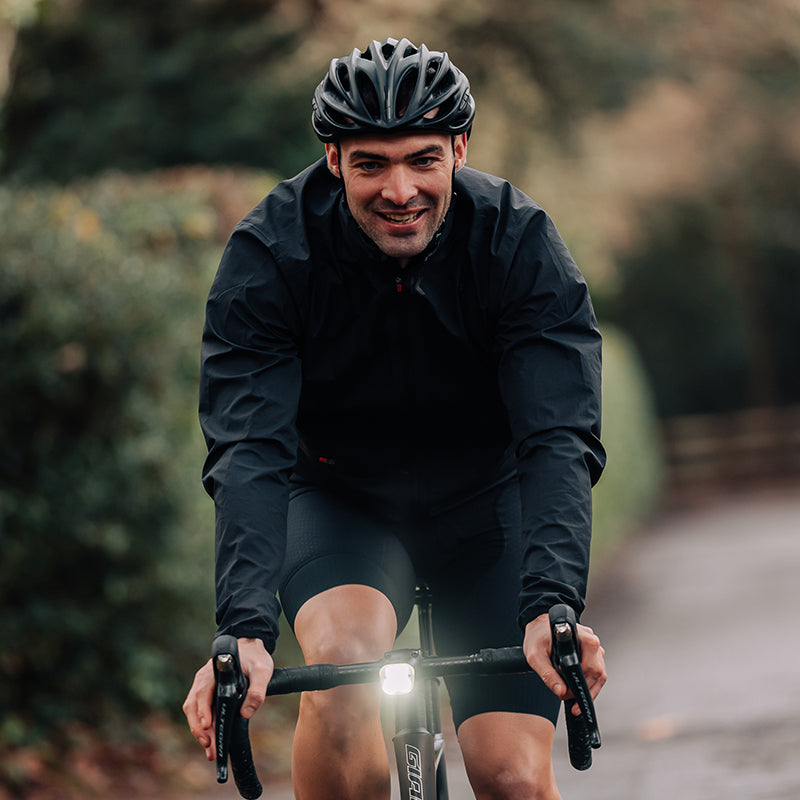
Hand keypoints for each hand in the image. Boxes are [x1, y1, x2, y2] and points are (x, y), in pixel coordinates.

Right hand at [182, 637, 273, 760]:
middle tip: (210, 748)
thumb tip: (246, 714)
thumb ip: (257, 691)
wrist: (250, 646)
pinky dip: (203, 726)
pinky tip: (211, 739)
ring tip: (211, 750)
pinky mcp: (207, 693)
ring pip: (194, 711)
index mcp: (214, 672)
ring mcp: (203, 686)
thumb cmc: (255, 657)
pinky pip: (200, 711)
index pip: (203, 693)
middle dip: (200, 729)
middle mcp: (203, 679)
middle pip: (194, 706)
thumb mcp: (262, 671)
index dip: (203, 711)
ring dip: (200, 731)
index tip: (207, 727)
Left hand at [523, 612, 606, 713]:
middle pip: (598, 672)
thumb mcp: (535, 655)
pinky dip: (588, 684)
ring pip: (599, 674)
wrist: (539, 626)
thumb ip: (547, 673)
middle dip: (584, 689)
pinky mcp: (591, 653)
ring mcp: (593, 647)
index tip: (573, 696)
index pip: (591, 665)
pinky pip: (595, 672)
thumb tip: (560, 691)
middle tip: (568, 698)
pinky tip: (577, 690)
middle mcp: (591, 640)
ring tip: (573, 699)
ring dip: (588, 689)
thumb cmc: (538, 635)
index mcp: (581, 636)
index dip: (583, 684)